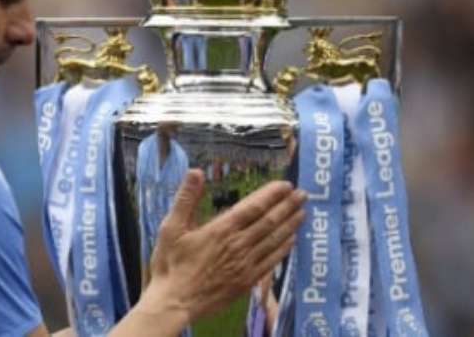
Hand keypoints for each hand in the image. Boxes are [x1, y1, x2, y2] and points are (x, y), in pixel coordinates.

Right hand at [134, 170, 304, 326]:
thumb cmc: (170, 263)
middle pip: (269, 221)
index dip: (271, 194)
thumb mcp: (171, 227)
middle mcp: (238, 245)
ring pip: (274, 240)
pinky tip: (291, 240)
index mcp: (221, 229)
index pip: (253, 206)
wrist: (175, 302)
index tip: (286, 185)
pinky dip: (283, 249)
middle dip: (287, 206)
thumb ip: (185, 198)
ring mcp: (245, 264)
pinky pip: (271, 261)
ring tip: (302, 212)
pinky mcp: (247, 281)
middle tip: (302, 194)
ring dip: (290, 224)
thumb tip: (195, 172)